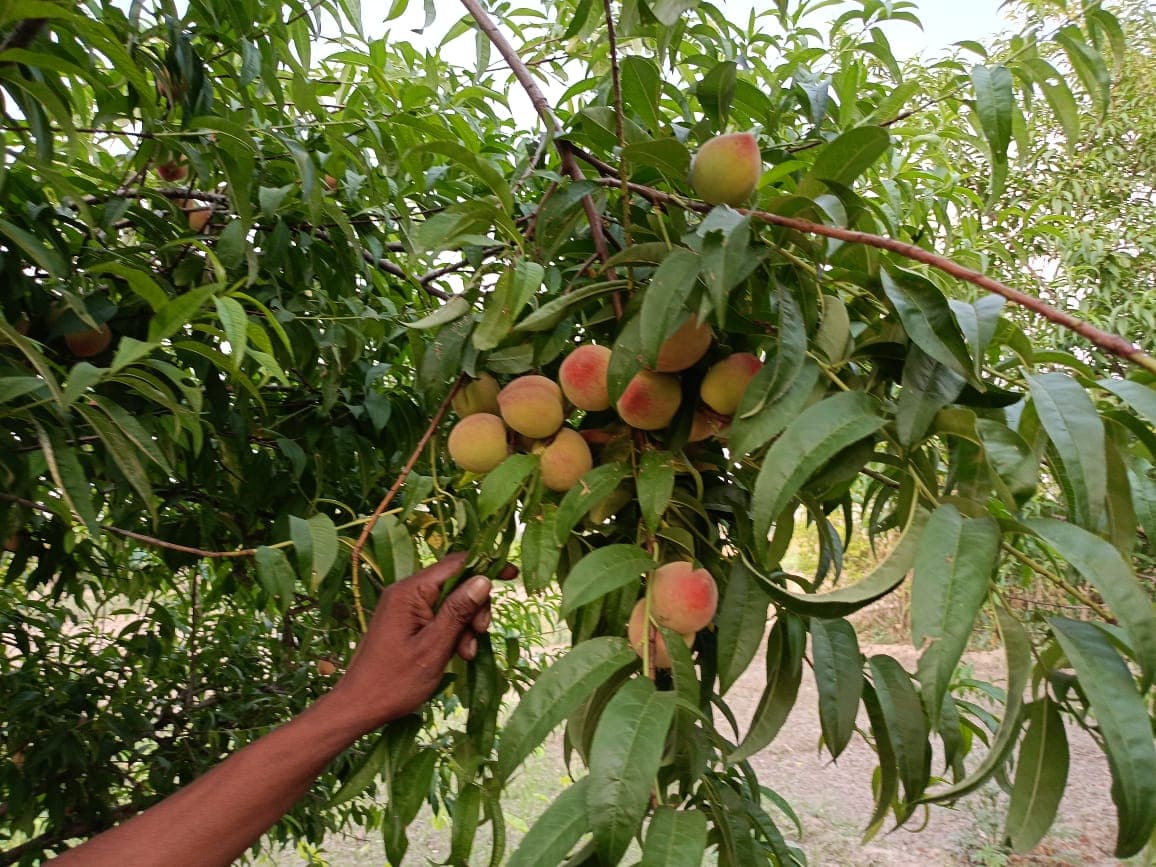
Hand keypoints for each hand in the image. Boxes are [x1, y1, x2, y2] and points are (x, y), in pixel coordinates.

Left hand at [324, 552, 515, 734]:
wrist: (358, 706)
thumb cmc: (394, 681)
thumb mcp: (434, 647)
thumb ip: (458, 611)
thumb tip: (484, 579)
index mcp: (410, 592)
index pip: (456, 564)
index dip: (486, 567)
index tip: (514, 577)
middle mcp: (406, 592)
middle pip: (456, 583)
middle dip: (475, 608)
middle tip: (479, 635)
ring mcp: (405, 607)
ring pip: (451, 602)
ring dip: (465, 625)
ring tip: (465, 654)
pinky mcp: (406, 621)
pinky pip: (438, 616)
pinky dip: (452, 632)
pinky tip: (456, 654)